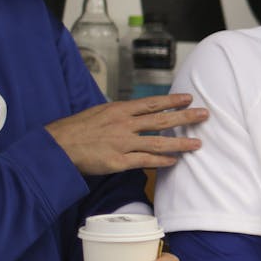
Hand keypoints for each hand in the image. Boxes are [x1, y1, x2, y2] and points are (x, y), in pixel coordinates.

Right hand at [46, 94, 207, 174]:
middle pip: (162, 120)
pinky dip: (161, 161)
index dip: (172, 101)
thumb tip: (137, 114)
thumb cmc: (76, 130)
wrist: (56, 146)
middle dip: (185, 117)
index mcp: (119, 110)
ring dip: (180, 143)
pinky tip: (174, 161)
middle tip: (204, 115)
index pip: (152, 103)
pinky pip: (145, 161)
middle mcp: (124, 125)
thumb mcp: (99, 113)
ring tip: (197, 143)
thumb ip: (120, 114)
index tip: (188, 98)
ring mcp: (123, 144)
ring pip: (158, 143)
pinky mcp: (118, 162)